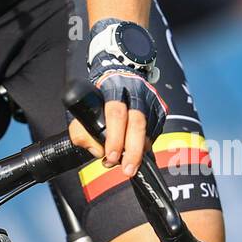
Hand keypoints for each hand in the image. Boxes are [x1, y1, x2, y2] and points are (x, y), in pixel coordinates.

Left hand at [73, 20, 168, 177]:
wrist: (118, 71)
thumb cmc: (97, 95)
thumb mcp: (82, 107)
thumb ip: (81, 130)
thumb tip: (96, 151)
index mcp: (112, 85)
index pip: (115, 112)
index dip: (114, 137)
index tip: (109, 156)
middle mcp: (135, 89)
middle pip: (137, 121)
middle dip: (132, 149)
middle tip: (126, 169)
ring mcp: (150, 97)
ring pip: (150, 127)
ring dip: (140, 150)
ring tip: (129, 165)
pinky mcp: (160, 106)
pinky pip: (156, 129)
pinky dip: (148, 143)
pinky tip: (139, 153)